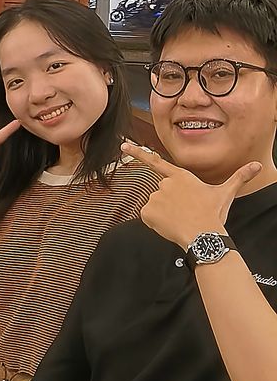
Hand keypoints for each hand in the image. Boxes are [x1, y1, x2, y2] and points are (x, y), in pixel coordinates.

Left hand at [125, 140, 264, 250]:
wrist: (204, 234)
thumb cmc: (213, 213)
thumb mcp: (226, 193)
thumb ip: (239, 177)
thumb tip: (257, 165)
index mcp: (181, 176)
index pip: (156, 162)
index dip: (138, 153)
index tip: (123, 146)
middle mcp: (165, 184)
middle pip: (162, 192)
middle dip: (171, 202)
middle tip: (186, 212)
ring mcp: (154, 197)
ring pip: (156, 205)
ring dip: (165, 213)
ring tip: (181, 219)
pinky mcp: (147, 211)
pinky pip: (148, 217)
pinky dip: (156, 222)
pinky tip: (170, 225)